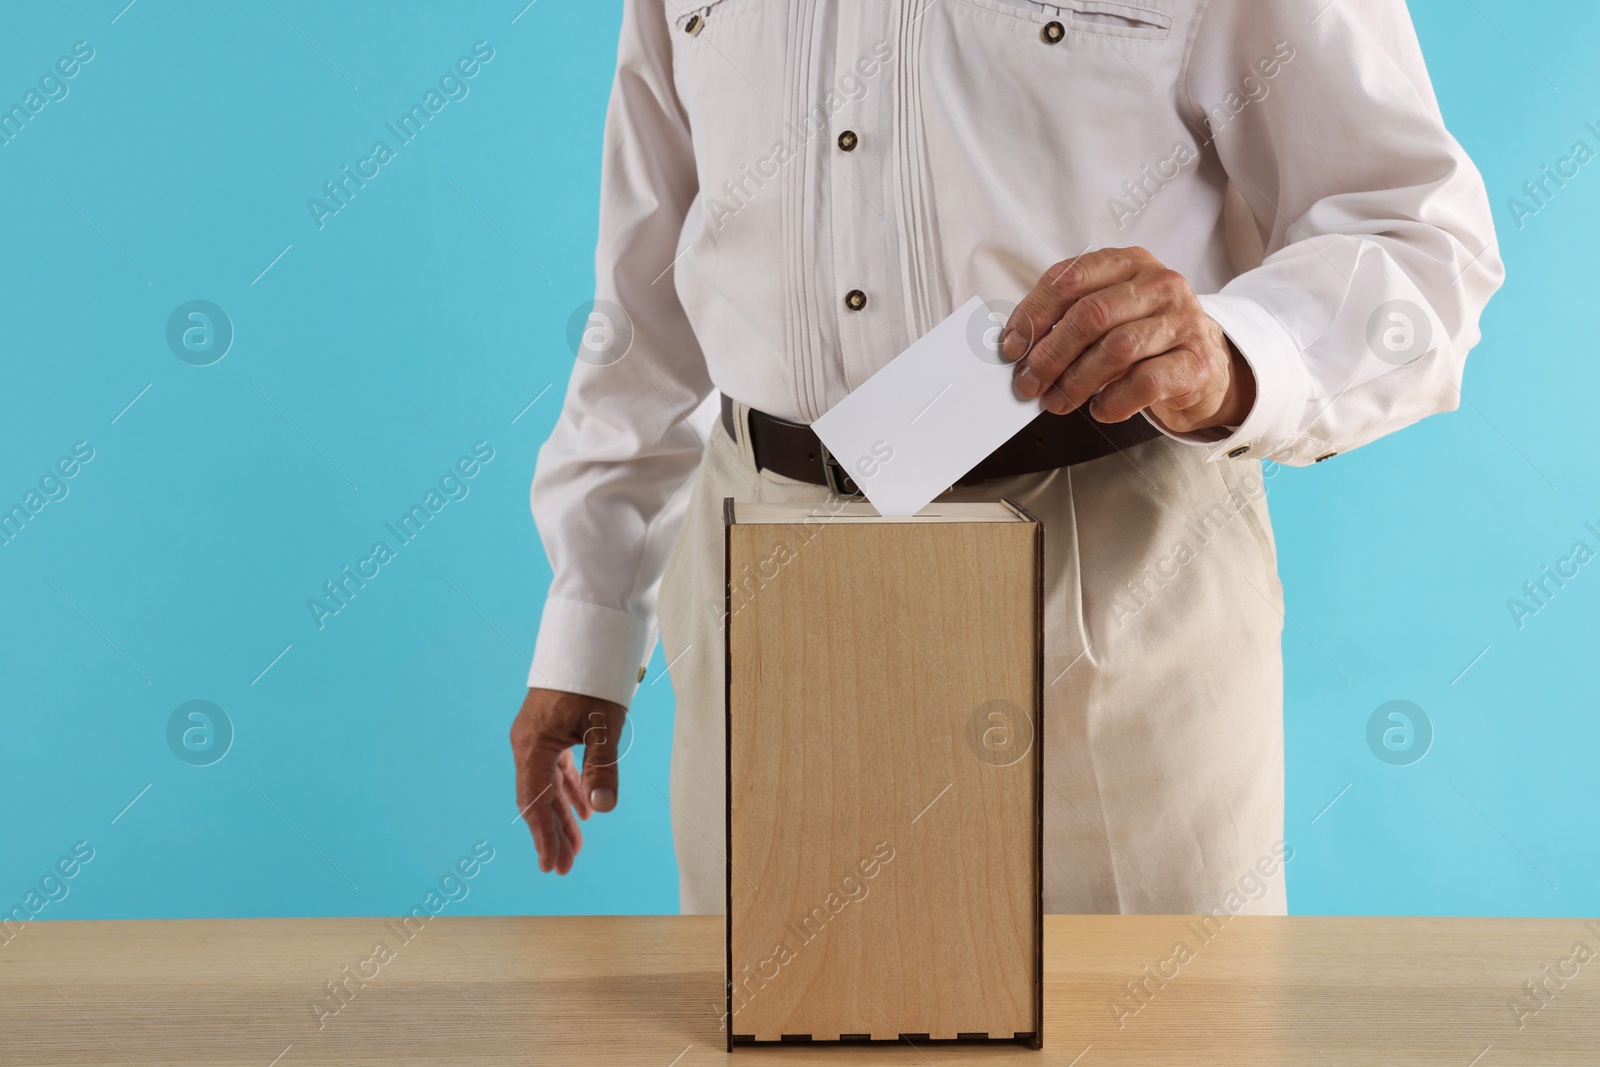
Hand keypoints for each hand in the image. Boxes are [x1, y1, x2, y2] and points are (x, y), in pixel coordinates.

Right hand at [509, 687, 626, 874]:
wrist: (583, 642)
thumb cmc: (591, 680)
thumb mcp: (603, 725)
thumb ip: (602, 766)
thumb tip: (602, 807)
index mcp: (533, 746)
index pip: (535, 802)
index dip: (544, 836)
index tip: (551, 865)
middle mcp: (528, 745)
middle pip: (538, 799)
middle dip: (552, 835)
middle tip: (564, 869)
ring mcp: (536, 738)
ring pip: (547, 787)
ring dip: (561, 817)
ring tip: (575, 848)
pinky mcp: (548, 732)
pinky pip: (555, 771)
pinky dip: (568, 792)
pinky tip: (582, 812)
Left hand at [1002, 246, 1255, 433]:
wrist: (1203, 366)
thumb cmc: (1144, 340)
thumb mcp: (1108, 316)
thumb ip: (1068, 321)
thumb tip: (1018, 349)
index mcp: (1129, 262)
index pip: (1070, 277)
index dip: (1033, 314)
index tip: (1011, 346)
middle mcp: (1160, 284)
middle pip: (1091, 315)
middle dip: (1050, 355)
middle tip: (1028, 384)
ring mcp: (1183, 320)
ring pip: (1116, 348)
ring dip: (1075, 382)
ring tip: (1056, 402)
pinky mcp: (1197, 361)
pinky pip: (1145, 383)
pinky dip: (1113, 401)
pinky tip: (1100, 409)